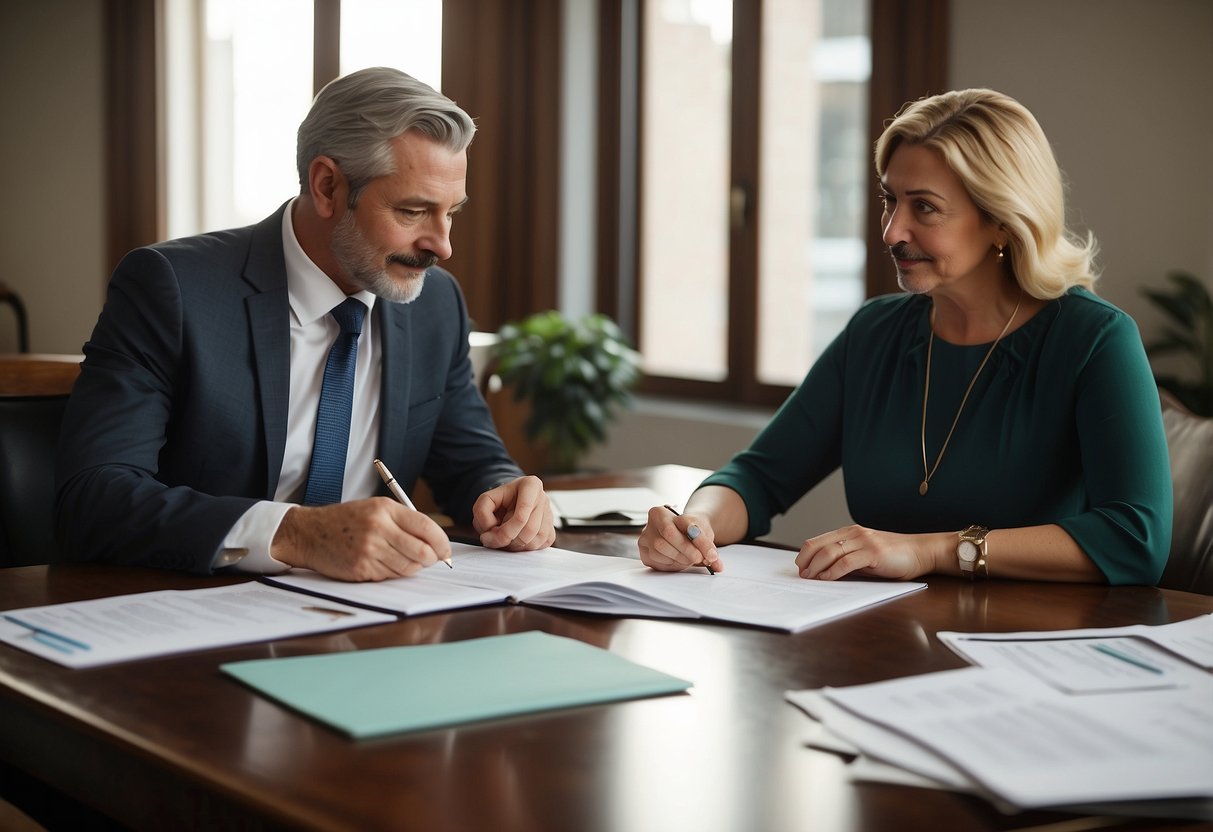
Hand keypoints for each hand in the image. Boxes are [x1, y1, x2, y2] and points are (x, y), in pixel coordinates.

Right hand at [271, 498, 451, 580]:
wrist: (308, 533)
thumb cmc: (346, 520)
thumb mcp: (375, 508)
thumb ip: (404, 521)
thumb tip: (435, 542)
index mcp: (385, 509)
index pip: (426, 527)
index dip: (442, 542)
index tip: (445, 550)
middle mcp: (378, 528)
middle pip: (422, 551)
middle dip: (432, 559)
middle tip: (431, 559)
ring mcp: (369, 550)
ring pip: (409, 567)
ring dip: (413, 567)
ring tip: (404, 559)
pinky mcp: (362, 568)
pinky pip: (391, 576)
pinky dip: (395, 573)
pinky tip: (385, 564)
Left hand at [472, 475, 555, 550]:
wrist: (511, 502)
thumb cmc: (500, 500)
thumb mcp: (486, 498)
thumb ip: (482, 511)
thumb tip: (489, 530)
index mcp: (531, 485)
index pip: (522, 515)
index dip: (504, 531)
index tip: (488, 536)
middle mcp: (543, 498)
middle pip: (529, 530)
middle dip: (508, 540)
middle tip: (493, 539)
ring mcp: (550, 515)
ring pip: (535, 540)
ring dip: (515, 546)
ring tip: (504, 538)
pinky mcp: (551, 530)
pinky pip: (539, 546)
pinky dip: (524, 548)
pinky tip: (514, 540)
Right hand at [637, 506, 722, 572]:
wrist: (681, 533)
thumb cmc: (691, 531)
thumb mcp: (703, 533)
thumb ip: (709, 547)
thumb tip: (717, 565)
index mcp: (662, 511)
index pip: (682, 523)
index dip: (698, 540)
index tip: (711, 554)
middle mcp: (650, 522)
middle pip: (668, 535)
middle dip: (687, 551)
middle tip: (700, 559)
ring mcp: (645, 537)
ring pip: (660, 550)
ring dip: (679, 559)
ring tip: (689, 559)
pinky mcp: (644, 552)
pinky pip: (656, 561)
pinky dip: (670, 565)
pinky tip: (678, 561)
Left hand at [795, 524, 940, 580]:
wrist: (921, 552)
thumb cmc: (893, 557)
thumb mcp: (865, 556)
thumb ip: (847, 559)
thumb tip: (824, 571)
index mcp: (850, 532)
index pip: (818, 540)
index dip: (805, 554)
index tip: (800, 567)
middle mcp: (854, 534)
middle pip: (819, 545)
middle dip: (806, 561)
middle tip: (801, 575)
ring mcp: (864, 542)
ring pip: (830, 552)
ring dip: (816, 567)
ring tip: (810, 578)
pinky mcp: (874, 553)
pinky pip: (847, 562)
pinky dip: (833, 571)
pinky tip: (826, 579)